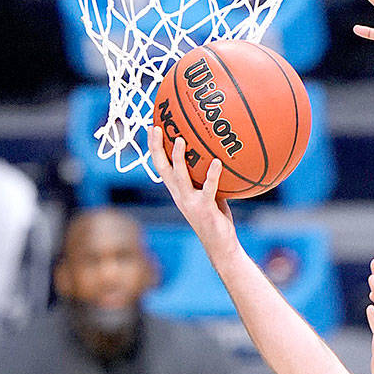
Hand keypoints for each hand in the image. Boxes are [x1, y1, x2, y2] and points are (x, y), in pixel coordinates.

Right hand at [148, 126, 237, 255]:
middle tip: (156, 127)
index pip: (161, 166)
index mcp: (177, 191)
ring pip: (180, 176)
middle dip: (157, 148)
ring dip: (179, 158)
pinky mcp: (204, 208)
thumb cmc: (217, 219)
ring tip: (181, 140)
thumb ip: (208, 179)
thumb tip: (218, 155)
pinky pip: (208, 188)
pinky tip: (218, 162)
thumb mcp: (210, 195)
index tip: (152, 127)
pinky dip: (212, 175)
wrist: (220, 245)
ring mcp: (190, 202)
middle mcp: (179, 195)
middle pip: (162, 168)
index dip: (154, 148)